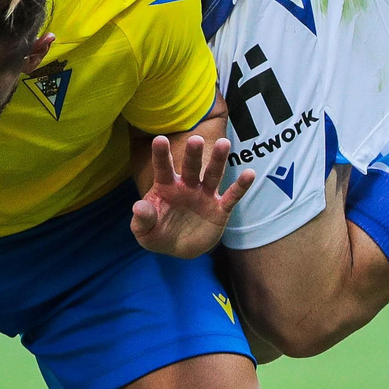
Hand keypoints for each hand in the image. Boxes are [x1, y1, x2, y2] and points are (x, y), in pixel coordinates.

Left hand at [129, 134, 252, 258]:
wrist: (179, 249)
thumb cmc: (158, 234)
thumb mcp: (145, 232)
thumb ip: (142, 220)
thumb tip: (139, 207)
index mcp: (166, 187)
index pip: (163, 168)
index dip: (161, 154)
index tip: (159, 139)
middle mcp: (186, 186)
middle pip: (190, 167)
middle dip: (193, 154)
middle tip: (196, 139)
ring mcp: (204, 196)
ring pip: (212, 175)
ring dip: (218, 160)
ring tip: (223, 144)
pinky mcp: (220, 209)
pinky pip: (231, 196)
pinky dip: (240, 186)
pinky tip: (250, 174)